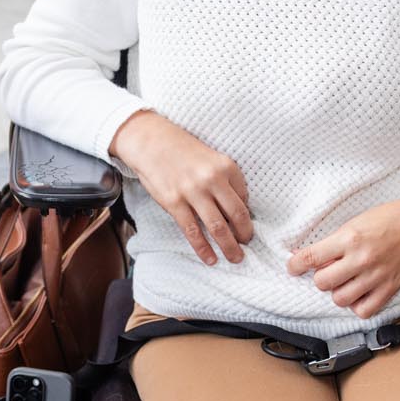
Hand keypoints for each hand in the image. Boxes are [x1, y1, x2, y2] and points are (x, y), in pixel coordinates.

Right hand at [109, 110, 252, 264]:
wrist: (152, 142)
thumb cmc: (183, 151)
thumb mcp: (212, 158)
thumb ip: (225, 180)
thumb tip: (235, 210)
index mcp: (226, 167)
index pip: (245, 198)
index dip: (247, 215)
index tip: (246, 226)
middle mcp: (213, 179)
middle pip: (237, 215)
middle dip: (245, 235)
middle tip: (248, 246)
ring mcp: (193, 192)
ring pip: (218, 227)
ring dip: (229, 247)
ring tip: (235, 258)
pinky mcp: (174, 202)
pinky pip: (193, 231)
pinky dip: (203, 248)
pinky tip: (210, 258)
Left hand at [287, 198, 399, 318]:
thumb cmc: (390, 218)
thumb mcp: (356, 222)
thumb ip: (335, 241)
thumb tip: (312, 257)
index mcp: (349, 238)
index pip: (311, 257)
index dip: (296, 265)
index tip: (293, 267)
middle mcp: (360, 259)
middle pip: (322, 282)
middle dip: (320, 277)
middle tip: (327, 271)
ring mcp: (375, 276)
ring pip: (339, 299)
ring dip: (337, 292)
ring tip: (344, 282)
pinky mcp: (389, 289)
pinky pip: (364, 310)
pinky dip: (357, 305)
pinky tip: (359, 294)